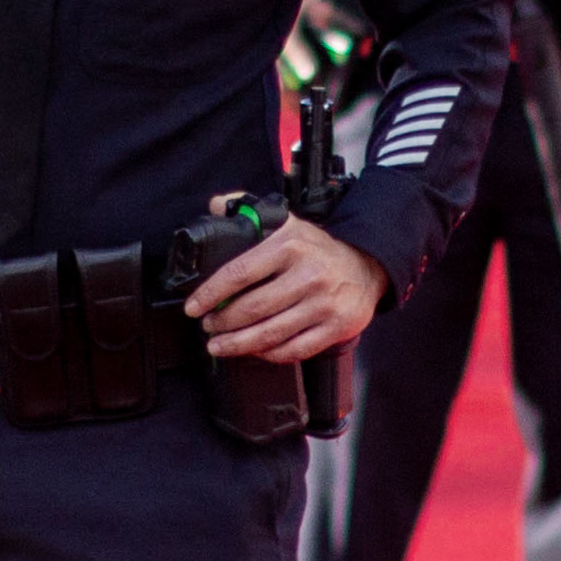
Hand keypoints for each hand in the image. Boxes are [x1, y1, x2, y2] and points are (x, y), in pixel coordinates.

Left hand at [185, 197, 380, 361]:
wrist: (367, 266)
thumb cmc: (318, 250)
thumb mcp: (287, 223)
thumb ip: (250, 211)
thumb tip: (216, 205)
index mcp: (290, 246)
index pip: (239, 273)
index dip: (211, 294)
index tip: (194, 307)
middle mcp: (308, 275)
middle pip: (252, 308)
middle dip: (222, 322)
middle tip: (208, 326)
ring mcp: (324, 304)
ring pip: (270, 334)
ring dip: (238, 344)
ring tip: (220, 345)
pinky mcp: (336, 327)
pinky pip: (294, 350)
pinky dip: (269, 354)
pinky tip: (254, 350)